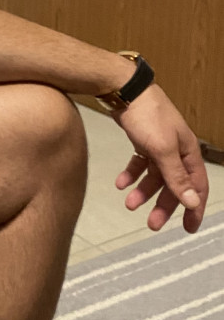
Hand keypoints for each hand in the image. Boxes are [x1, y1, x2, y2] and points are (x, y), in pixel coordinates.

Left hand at [112, 84, 207, 231]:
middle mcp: (177, 150)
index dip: (194, 208)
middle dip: (163, 205)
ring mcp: (160, 145)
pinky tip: (121, 183)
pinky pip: (140, 163)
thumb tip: (193, 201)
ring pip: (155, 176)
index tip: (188, 228)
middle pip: (174, 185)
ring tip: (130, 204)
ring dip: (144, 191)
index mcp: (188, 153)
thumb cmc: (148, 115)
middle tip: (152, 223)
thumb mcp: (163, 149)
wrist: (124, 90)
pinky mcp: (143, 140)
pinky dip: (132, 174)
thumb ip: (176, 176)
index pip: (197, 187)